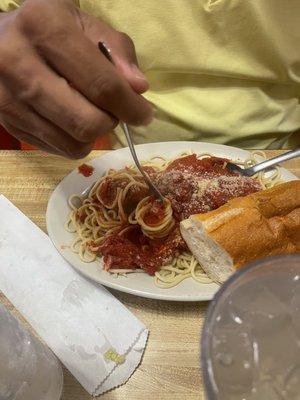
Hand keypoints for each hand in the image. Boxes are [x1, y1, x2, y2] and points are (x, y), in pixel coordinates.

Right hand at [0, 0, 152, 157]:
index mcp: (44, 28)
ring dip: (94, 134)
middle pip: (87, 122)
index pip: (101, 85)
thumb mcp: (86, 25)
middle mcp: (17, 64)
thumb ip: (118, 52)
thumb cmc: (50, 29)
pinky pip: (59, 149)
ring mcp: (7, 99)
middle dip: (111, 121)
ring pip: (74, 143)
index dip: (131, 107)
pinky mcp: (8, 124)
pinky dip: (76, 140)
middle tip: (112, 110)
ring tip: (89, 111)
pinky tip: (70, 119)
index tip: (145, 115)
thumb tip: (139, 89)